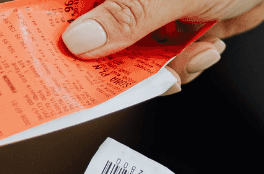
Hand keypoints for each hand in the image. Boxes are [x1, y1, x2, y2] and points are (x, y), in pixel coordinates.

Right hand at [60, 0, 263, 89]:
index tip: (58, 64)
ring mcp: (145, 14)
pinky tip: (205, 49)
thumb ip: (127, 16)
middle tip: (144, 74)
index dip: (59, 36)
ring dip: (162, 69)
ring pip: (127, 57)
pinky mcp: (166, 31)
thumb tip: (79, 41)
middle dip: (123, 65)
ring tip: (194, 55)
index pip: (70, 8)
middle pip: (95, 40)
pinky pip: (156, 63)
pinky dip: (181, 67)